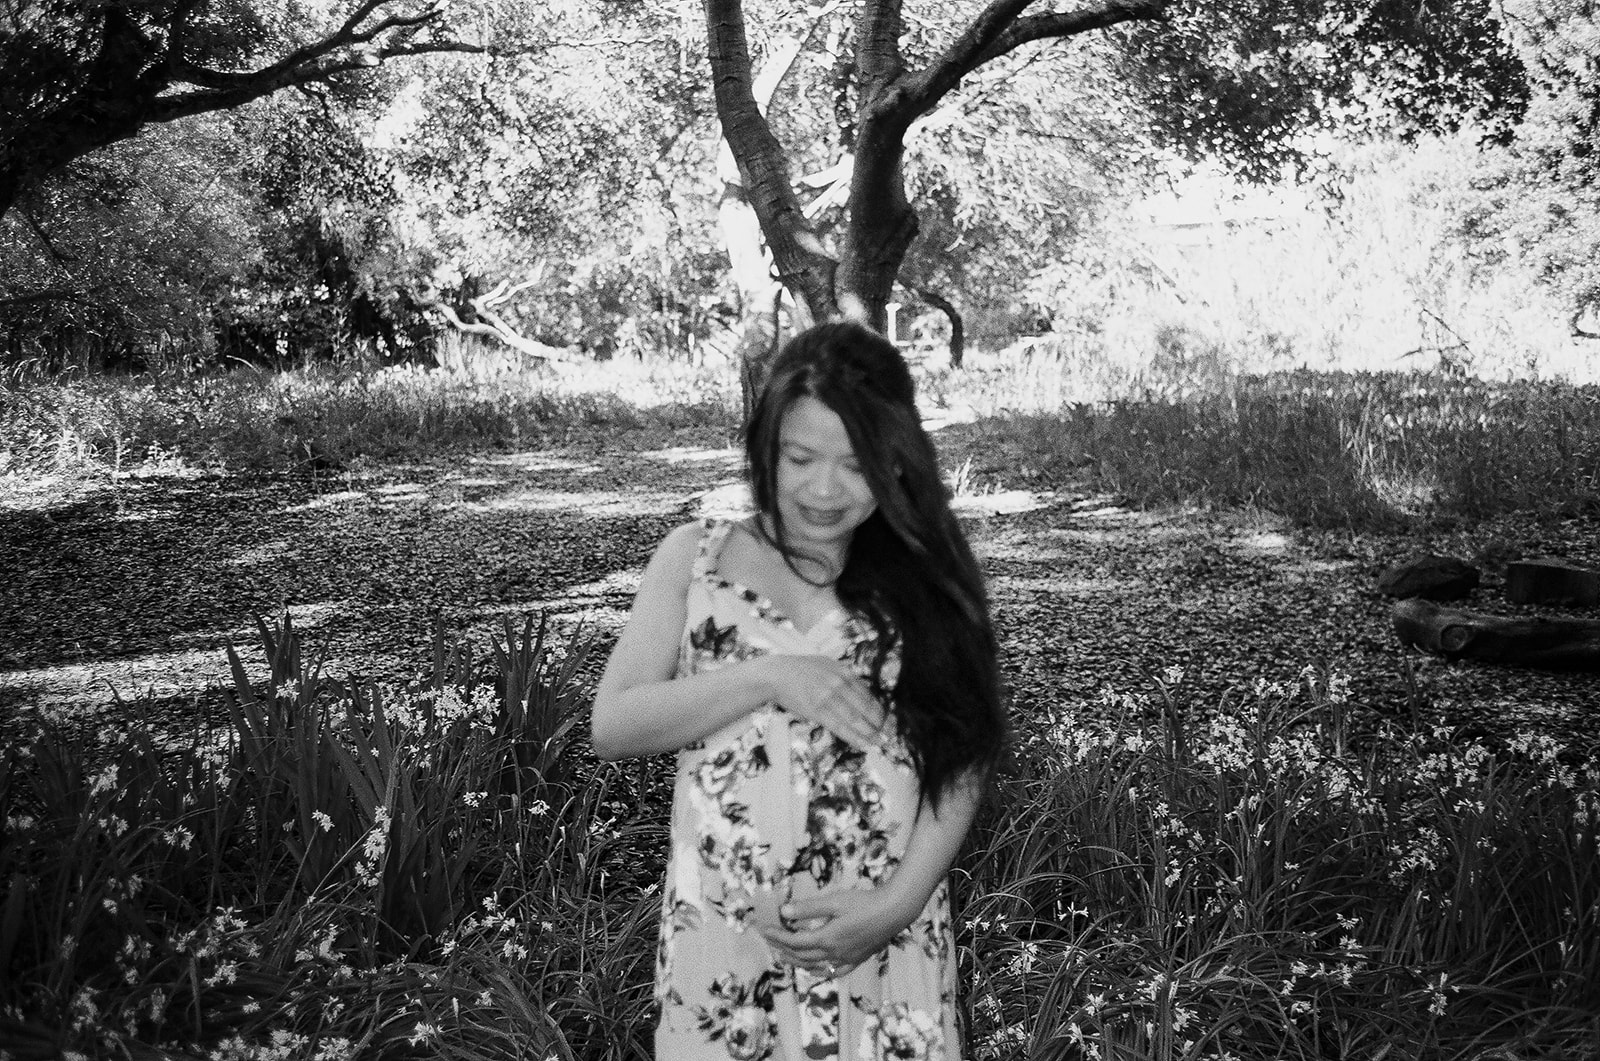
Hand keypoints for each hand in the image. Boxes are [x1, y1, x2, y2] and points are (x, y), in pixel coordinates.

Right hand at [755, 655, 888, 751]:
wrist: (776, 674)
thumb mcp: (827, 665)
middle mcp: (839, 684)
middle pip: (867, 708)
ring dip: (870, 734)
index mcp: (844, 672)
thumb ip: (844, 676)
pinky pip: (839, 727)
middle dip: (881, 724)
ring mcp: (828, 698)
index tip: (888, 720)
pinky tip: (863, 744)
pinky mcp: (817, 711)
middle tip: (890, 735)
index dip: (881, 710)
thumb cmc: (801, 669)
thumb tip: (862, 690)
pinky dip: (853, 737)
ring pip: (856, 720)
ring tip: (880, 743)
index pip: (869, 695)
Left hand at [756, 890, 909, 979]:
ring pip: (814, 966)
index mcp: (827, 939)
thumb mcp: (834, 901)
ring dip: (795, 962)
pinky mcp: (856, 960)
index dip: (777, 936)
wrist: (894, 912)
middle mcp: (834, 954)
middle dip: (781, 948)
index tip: (764, 929)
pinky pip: (832, 972)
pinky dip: (818, 971)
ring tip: (782, 956)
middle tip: (768, 941)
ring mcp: (845, 960)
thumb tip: (784, 912)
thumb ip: (808, 908)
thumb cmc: (865, 903)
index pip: (794, 942)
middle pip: (801, 956)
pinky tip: (813, 969)